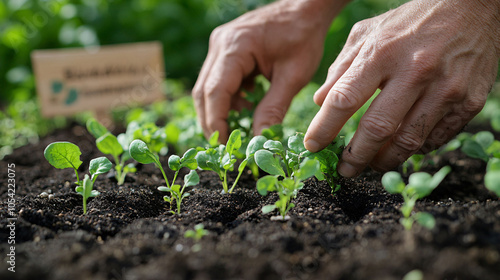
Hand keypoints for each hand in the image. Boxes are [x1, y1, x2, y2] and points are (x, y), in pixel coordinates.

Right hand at [193, 0, 347, 140]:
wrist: (305, 8)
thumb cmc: (303, 37)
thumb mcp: (293, 77)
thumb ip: (273, 109)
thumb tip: (259, 141)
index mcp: (235, 47)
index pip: (215, 92)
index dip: (216, 122)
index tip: (224, 146)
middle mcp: (220, 44)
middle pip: (204, 91)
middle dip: (213, 121)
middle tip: (227, 145)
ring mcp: (220, 45)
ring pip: (207, 87)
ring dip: (220, 110)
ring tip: (240, 127)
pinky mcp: (225, 49)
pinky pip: (217, 79)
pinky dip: (227, 98)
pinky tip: (247, 105)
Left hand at [304, 0, 499, 176]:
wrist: (473, 9)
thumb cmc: (411, 21)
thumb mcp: (368, 33)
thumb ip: (341, 68)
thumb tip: (320, 102)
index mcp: (382, 52)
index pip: (344, 99)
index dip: (324, 128)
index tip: (313, 145)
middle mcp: (415, 71)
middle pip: (377, 129)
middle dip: (355, 157)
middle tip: (345, 169)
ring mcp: (446, 88)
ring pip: (408, 141)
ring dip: (385, 160)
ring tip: (372, 164)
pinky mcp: (469, 102)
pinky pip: (436, 139)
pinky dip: (416, 149)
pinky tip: (403, 147)